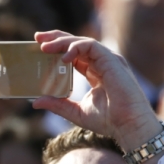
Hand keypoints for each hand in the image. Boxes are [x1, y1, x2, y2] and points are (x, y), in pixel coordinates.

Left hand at [32, 30, 161, 152]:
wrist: (128, 125)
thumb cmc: (108, 121)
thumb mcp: (75, 112)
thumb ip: (57, 104)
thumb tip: (35, 102)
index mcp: (95, 74)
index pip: (74, 56)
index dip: (57, 50)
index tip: (39, 48)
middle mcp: (101, 64)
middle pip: (76, 44)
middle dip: (56, 38)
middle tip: (37, 38)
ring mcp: (107, 60)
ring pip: (82, 42)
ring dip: (62, 41)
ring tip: (44, 47)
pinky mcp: (111, 59)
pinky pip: (91, 45)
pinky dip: (76, 48)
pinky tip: (63, 57)